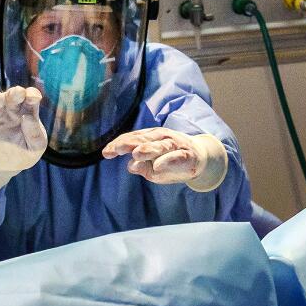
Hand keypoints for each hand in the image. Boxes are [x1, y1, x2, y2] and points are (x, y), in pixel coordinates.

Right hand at [0, 87, 48, 173]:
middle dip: (15, 93)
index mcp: (27, 111)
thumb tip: (27, 117)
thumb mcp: (36, 147)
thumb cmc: (25, 152)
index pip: (30, 97)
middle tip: (18, 92)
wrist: (3, 166)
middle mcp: (11, 109)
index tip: (34, 97)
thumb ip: (35, 133)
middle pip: (12, 95)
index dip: (32, 94)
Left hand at [102, 128, 227, 188]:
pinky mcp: (187, 155)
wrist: (199, 158)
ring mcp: (175, 145)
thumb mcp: (152, 167)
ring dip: (148, 149)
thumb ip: (141, 166)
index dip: (119, 145)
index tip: (106, 153)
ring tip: (136, 154)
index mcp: (150, 138)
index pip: (132, 139)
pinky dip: (167, 160)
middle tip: (117, 149)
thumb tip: (130, 165)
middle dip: (130, 143)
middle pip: (144, 140)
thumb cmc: (171, 161)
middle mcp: (162, 138)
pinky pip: (176, 157)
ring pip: (160, 145)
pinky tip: (157, 166)